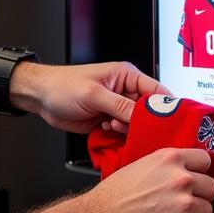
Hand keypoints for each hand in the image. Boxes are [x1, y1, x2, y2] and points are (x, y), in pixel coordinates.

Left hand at [12, 61, 168, 133]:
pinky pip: (122, 132)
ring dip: (129, 130)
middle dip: (146, 123)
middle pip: (148, 111)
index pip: (156, 91)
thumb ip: (120, 106)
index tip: (173, 122)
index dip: (166, 106)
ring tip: (113, 126)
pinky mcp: (107, 121)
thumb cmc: (63, 86)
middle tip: (138, 130)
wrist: (40, 97)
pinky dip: (119, 136)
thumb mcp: (93, 95)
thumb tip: (143, 116)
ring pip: (136, 125)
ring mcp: (116, 108)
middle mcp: (124, 92)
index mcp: (126, 76)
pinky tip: (107, 131)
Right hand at [81, 148, 213, 212]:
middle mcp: (180, 179)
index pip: (205, 160)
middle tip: (184, 201)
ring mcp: (183, 204)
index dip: (200, 171)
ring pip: (206, 210)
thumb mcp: (139, 165)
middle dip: (200, 195)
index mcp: (170, 159)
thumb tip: (180, 171)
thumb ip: (165, 166)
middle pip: (211, 187)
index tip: (196, 177)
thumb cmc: (113, 195)